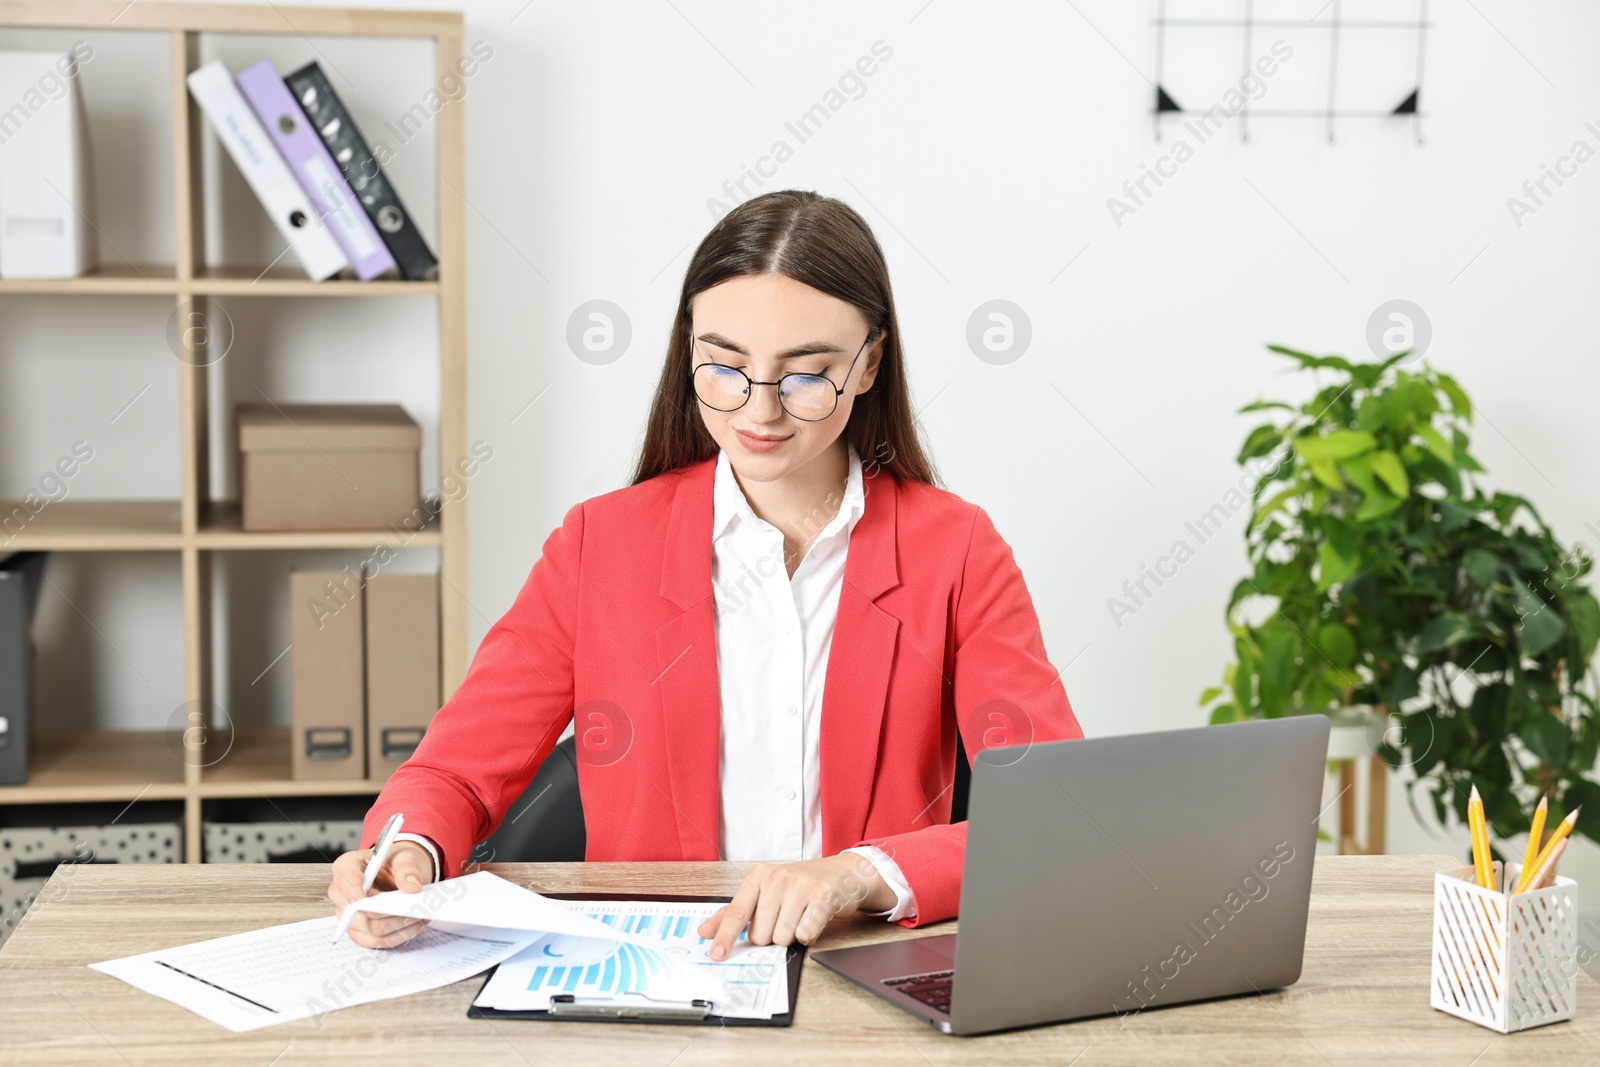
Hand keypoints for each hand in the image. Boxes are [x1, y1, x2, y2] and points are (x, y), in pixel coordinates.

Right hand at [326, 841, 433, 948]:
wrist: (400, 874)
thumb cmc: (397, 863)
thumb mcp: (406, 857)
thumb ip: (408, 868)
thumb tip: (412, 886)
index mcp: (347, 867)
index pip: (345, 881)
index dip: (354, 892)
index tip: (368, 899)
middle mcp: (343, 894)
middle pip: (358, 912)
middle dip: (387, 911)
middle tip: (412, 907)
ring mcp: (350, 917)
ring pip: (371, 929)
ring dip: (398, 924)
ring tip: (420, 914)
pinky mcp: (361, 933)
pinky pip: (379, 941)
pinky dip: (400, 935)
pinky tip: (415, 924)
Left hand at [696, 853, 893, 960]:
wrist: (839, 873)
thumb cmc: (797, 886)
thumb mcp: (764, 892)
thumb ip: (733, 913)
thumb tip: (704, 933)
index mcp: (758, 876)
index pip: (736, 912)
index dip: (725, 936)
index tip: (716, 955)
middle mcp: (777, 878)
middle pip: (760, 935)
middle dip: (771, 935)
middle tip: (784, 917)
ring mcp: (800, 887)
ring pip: (782, 938)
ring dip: (790, 936)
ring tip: (799, 917)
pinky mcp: (822, 897)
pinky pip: (805, 935)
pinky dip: (808, 935)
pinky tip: (812, 919)